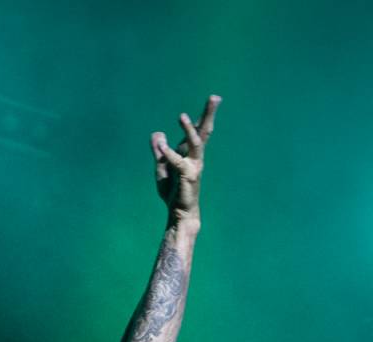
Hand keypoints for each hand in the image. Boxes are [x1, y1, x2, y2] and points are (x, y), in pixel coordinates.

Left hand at [152, 95, 219, 221]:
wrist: (178, 212)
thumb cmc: (173, 190)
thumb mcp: (161, 167)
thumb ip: (159, 151)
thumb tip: (157, 133)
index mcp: (189, 152)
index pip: (198, 129)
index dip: (205, 114)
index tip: (215, 97)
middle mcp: (195, 156)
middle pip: (204, 131)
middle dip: (209, 114)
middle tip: (215, 97)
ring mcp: (193, 165)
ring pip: (195, 143)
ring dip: (189, 129)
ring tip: (182, 116)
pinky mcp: (188, 176)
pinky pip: (178, 162)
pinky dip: (169, 154)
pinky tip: (161, 146)